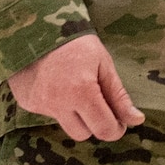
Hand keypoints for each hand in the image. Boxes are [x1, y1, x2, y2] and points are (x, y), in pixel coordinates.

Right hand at [8, 34, 144, 141]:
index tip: (120, 122)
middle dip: (94, 123)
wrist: (39, 30)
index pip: (103, 128)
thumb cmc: (78, 44)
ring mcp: (40, 105)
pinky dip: (58, 106)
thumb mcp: (104, 65)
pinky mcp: (28, 104)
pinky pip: (49, 115)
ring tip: (77, 91)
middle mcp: (58, 104)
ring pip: (65, 127)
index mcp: (82, 92)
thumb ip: (119, 96)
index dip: (115, 129)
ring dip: (76, 118)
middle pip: (83, 134)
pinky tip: (59, 86)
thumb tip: (136, 120)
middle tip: (98, 103)